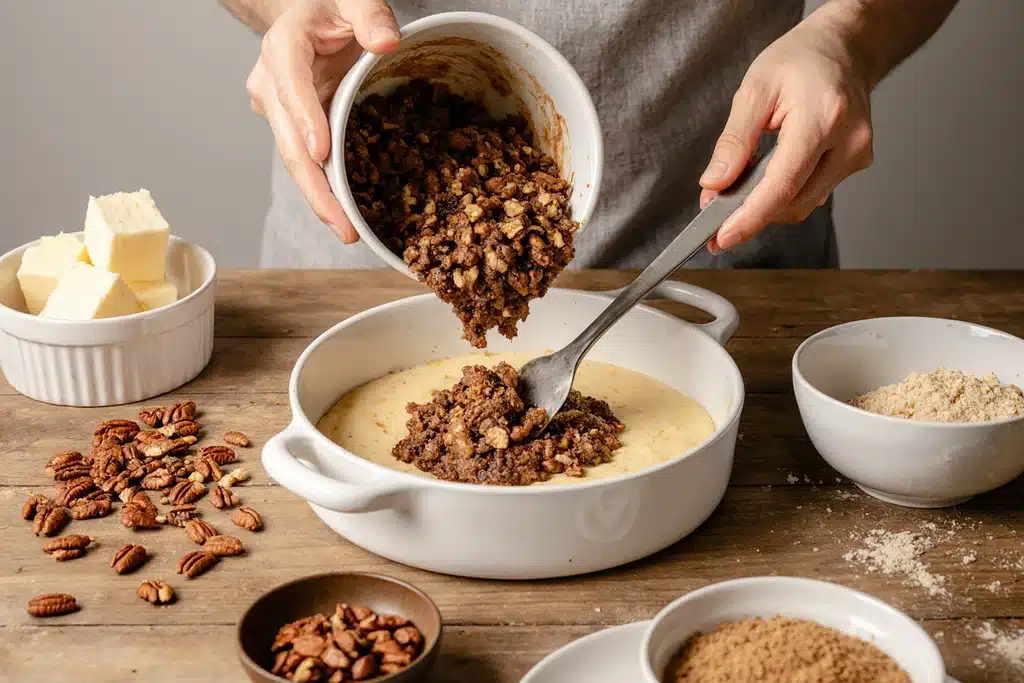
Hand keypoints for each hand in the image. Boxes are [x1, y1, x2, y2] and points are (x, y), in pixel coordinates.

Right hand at [246, 0, 399, 242]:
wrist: (307, 14)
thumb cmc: (331, 7)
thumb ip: (371, 14)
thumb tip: (387, 42)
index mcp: (284, 48)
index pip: (291, 86)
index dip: (305, 121)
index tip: (322, 152)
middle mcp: (272, 84)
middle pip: (289, 142)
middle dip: (315, 186)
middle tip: (342, 224)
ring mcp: (277, 110)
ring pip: (295, 160)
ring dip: (320, 199)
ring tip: (347, 232)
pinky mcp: (290, 128)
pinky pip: (307, 161)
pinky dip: (326, 190)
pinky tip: (346, 217)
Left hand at [699, 16, 873, 252]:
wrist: (843, 47)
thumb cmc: (800, 60)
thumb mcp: (754, 91)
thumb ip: (733, 142)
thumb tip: (715, 183)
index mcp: (822, 118)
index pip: (782, 185)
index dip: (750, 218)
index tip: (723, 237)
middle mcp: (848, 141)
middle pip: (793, 202)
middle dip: (751, 212)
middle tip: (716, 209)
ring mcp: (857, 154)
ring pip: (804, 204)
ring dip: (768, 204)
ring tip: (741, 186)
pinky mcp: (856, 163)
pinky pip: (814, 192)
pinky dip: (785, 193)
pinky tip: (769, 177)